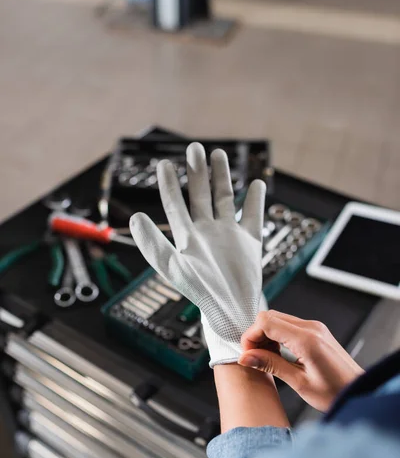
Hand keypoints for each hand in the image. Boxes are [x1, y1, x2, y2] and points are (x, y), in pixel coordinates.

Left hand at [130, 142, 265, 366]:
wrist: (231, 310)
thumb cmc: (200, 292)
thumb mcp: (172, 267)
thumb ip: (153, 244)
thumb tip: (135, 217)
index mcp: (188, 237)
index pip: (175, 204)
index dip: (170, 184)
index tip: (165, 164)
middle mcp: (207, 232)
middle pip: (200, 195)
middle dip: (197, 171)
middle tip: (194, 147)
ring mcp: (229, 235)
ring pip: (224, 199)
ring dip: (221, 177)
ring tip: (218, 154)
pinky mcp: (250, 242)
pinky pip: (252, 216)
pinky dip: (255, 200)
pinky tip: (256, 185)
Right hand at [239, 310, 363, 411]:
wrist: (359, 392)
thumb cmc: (336, 392)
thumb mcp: (299, 382)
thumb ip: (271, 365)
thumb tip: (246, 357)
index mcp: (307, 339)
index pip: (266, 322)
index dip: (251, 337)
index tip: (247, 354)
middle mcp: (311, 328)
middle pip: (270, 316)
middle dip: (256, 335)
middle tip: (254, 358)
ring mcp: (314, 327)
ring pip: (277, 319)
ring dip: (266, 336)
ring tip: (266, 359)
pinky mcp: (316, 331)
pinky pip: (288, 325)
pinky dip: (277, 336)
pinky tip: (278, 354)